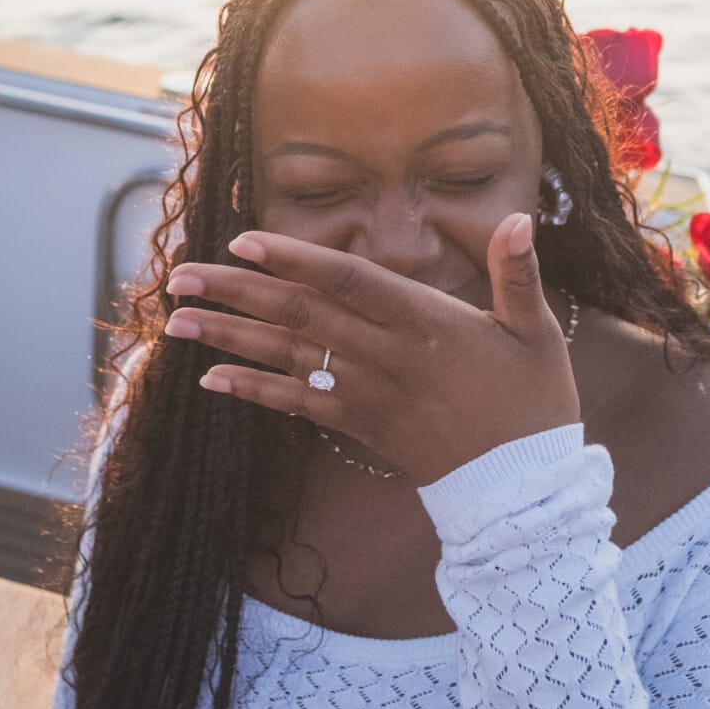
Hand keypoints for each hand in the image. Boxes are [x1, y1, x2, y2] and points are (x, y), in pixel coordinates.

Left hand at [163, 212, 581, 485]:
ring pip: (287, 357)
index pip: (347, 280)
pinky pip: (296, 405)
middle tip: (177, 276)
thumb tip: (517, 220)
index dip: (293, 260)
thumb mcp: (535, 331)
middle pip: (299, 314)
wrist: (522, 488)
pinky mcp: (360, 426)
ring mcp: (368, 394)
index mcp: (426, 322)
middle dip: (234, 292)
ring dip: (228, 337)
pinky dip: (253, 390)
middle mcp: (386, 356)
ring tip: (175, 321)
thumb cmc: (532, 401)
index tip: (241, 242)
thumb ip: (518, 272)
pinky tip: (210, 379)